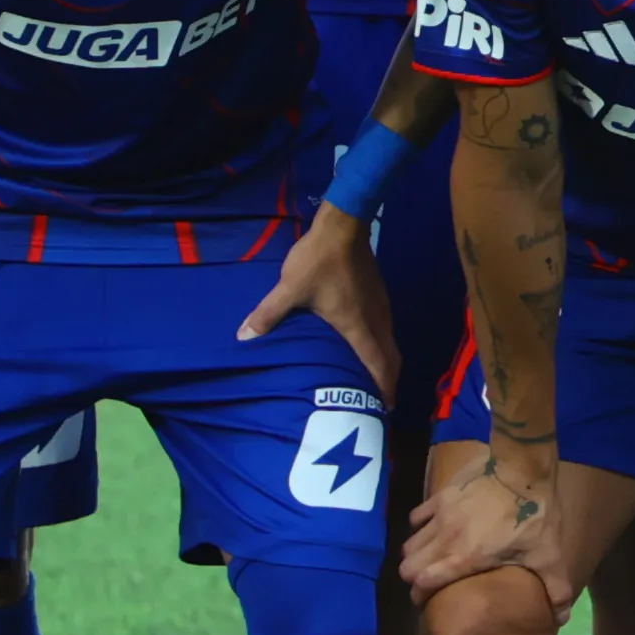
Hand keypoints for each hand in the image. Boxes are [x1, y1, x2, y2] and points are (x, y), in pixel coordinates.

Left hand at [242, 201, 397, 390]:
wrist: (343, 226)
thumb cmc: (319, 262)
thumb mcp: (289, 289)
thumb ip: (268, 315)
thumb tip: (243, 337)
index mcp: (358, 327)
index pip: (379, 365)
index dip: (385, 389)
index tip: (385, 409)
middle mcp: (376, 321)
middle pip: (391, 358)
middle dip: (388, 382)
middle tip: (379, 401)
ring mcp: (381, 307)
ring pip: (389, 343)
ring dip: (384, 363)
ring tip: (370, 378)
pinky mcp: (378, 296)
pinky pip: (384, 330)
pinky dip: (380, 345)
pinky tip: (364, 345)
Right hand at [401, 456, 575, 609]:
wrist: (522, 467)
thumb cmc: (535, 514)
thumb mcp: (549, 553)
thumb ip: (555, 588)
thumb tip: (561, 619)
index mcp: (463, 558)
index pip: (422, 583)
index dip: (421, 596)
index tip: (428, 601)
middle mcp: (444, 539)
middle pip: (407, 566)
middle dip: (414, 577)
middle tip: (428, 580)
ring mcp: (439, 515)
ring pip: (409, 543)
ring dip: (417, 554)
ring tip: (430, 558)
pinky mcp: (440, 495)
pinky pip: (417, 516)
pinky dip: (420, 526)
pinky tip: (435, 529)